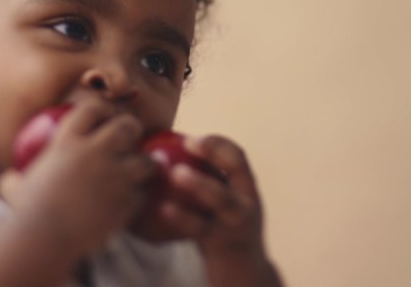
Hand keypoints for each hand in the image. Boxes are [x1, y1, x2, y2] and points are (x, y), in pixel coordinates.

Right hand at [0, 98, 156, 257]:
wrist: (43, 240)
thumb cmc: (23, 215)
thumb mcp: (13, 188)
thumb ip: (15, 180)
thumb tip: (10, 180)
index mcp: (67, 142)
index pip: (92, 109)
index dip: (102, 110)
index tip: (104, 117)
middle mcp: (95, 152)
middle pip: (126, 126)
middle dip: (131, 128)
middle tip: (130, 137)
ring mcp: (114, 175)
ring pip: (145, 159)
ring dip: (144, 163)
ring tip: (141, 169)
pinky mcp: (125, 200)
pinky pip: (141, 193)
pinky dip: (138, 197)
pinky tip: (131, 201)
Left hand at [133, 135, 281, 285]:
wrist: (243, 276)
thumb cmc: (223, 233)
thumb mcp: (221, 206)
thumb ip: (206, 183)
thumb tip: (165, 156)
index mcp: (246, 188)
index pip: (238, 157)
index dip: (217, 143)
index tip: (191, 138)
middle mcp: (246, 202)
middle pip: (236, 170)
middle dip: (214, 152)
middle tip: (186, 143)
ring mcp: (236, 223)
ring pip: (221, 198)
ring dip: (199, 182)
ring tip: (176, 173)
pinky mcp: (222, 244)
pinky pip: (200, 228)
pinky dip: (182, 217)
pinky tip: (163, 209)